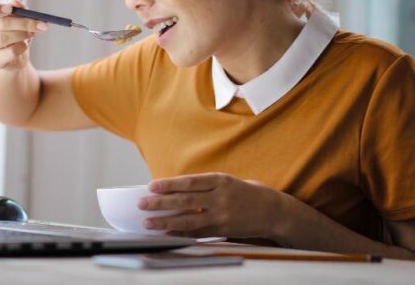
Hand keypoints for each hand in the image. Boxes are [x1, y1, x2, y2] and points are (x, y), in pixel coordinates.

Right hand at [0, 0, 47, 70]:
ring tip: (32, 33)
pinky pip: (9, 52)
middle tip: (39, 23)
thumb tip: (15, 3)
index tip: (9, 9)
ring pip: (2, 38)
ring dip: (22, 34)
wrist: (18, 53)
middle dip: (21, 22)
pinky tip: (24, 45)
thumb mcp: (19, 13)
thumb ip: (17, 3)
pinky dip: (21, 47)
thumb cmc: (16, 29)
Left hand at [138, 172, 287, 238]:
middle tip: (142, 204)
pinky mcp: (223, 230)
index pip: (189, 182)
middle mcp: (220, 198)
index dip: (168, 185)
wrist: (273, 211)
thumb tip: (173, 191)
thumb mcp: (226, 182)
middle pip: (184, 201)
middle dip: (160, 203)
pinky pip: (198, 233)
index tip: (151, 186)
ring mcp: (222, 216)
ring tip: (148, 222)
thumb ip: (203, 186)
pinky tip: (167, 234)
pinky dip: (180, 234)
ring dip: (165, 222)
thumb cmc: (245, 192)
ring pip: (188, 220)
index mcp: (220, 180)